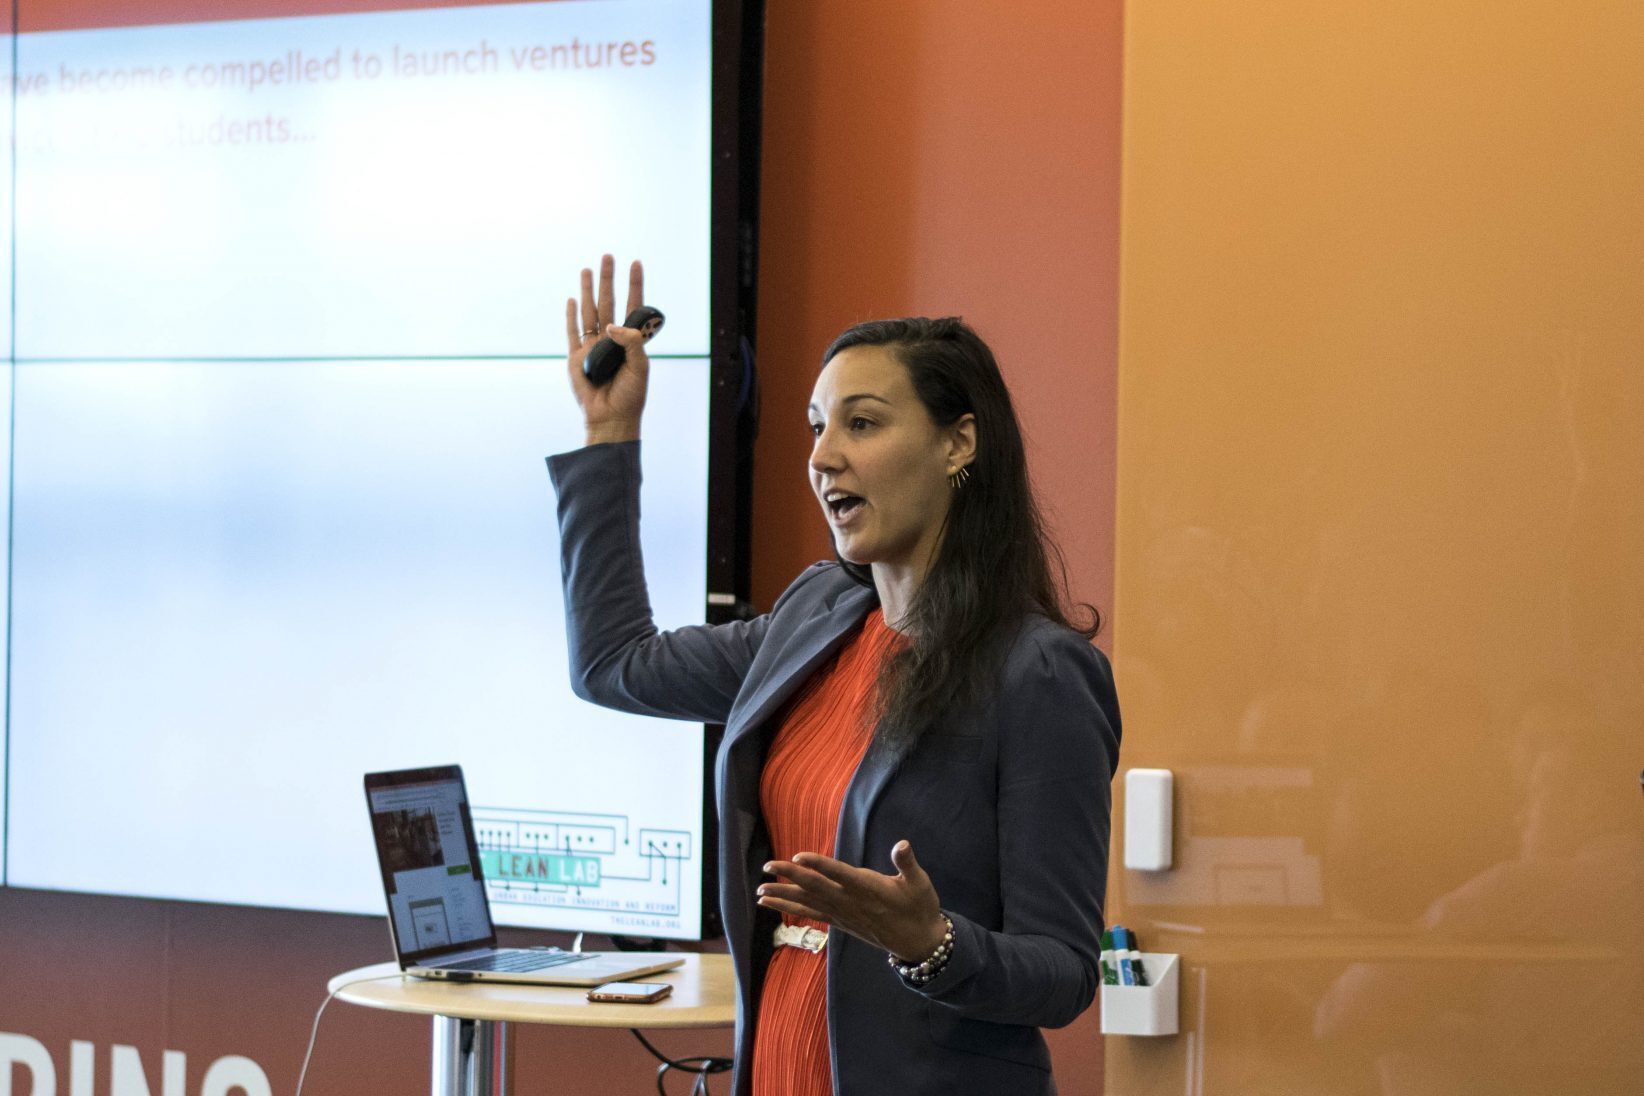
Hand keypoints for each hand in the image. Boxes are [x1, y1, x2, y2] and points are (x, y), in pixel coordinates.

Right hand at [564, 254, 648, 444]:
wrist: (611, 417)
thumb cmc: (630, 395)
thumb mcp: (640, 367)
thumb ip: (631, 342)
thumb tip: (611, 325)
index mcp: (630, 340)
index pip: (633, 306)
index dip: (635, 285)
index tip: (636, 263)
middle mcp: (611, 339)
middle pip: (609, 302)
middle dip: (608, 279)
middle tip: (608, 256)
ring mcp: (592, 347)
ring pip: (589, 311)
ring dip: (588, 290)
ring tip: (587, 269)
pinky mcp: (576, 357)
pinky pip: (572, 332)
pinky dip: (571, 316)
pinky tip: (572, 299)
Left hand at [757, 840, 948, 961]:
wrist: (919, 942)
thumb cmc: (920, 907)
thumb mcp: (920, 883)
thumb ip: (907, 863)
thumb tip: (903, 844)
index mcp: (869, 889)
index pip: (839, 874)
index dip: (819, 865)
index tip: (798, 856)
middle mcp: (851, 903)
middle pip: (816, 888)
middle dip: (790, 876)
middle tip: (767, 866)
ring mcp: (843, 914)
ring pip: (809, 903)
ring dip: (783, 896)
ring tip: (760, 890)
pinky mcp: (840, 922)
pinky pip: (811, 914)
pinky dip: (791, 908)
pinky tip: (773, 904)